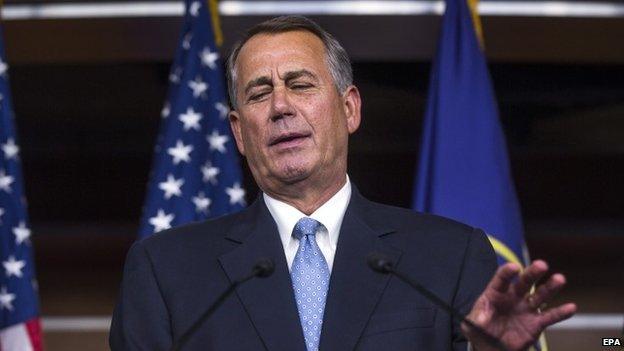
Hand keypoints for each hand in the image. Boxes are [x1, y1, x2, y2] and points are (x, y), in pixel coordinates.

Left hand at [462, 260, 576, 350]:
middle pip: (524, 282)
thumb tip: (481, 318)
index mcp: (495, 293)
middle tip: (541, 265)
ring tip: (560, 279)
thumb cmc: (480, 331)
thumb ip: (476, 319)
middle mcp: (513, 297)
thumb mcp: (471, 325)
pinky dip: (560, 312)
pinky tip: (571, 307)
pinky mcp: (536, 323)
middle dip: (532, 273)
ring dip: (550, 287)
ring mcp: (526, 308)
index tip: (514, 267)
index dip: (507, 272)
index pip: (502, 279)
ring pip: (540, 295)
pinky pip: (550, 316)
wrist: (491, 347)